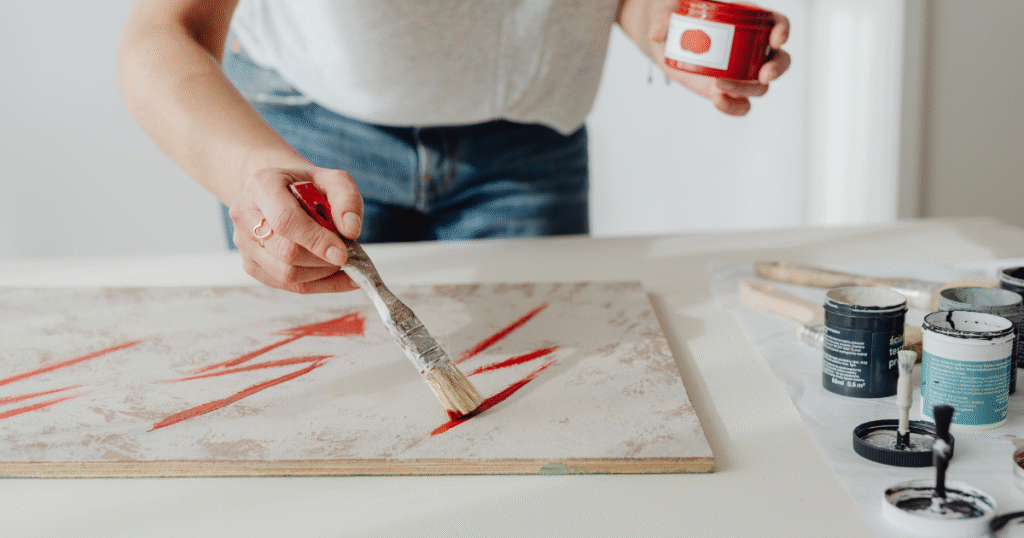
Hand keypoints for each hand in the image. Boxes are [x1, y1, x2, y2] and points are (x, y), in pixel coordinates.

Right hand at [229, 167, 363, 292]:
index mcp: (262, 185)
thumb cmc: (306, 185)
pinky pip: (287, 285)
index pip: (286, 220)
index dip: (316, 240)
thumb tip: (351, 230)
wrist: (280, 191)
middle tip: (349, 254)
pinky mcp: (251, 265)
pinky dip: (318, 284)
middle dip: (324, 259)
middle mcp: (246, 216)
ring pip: (286, 274)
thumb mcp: (332, 179)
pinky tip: (337, 275)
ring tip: (341, 260)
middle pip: (287, 252)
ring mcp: (245, 244)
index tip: (343, 253)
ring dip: (322, 273)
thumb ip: (347, 198)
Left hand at [647, 0, 790, 115]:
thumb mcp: (668, 10)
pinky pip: (740, 105)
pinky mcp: (725, 90)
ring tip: (718, 86)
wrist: (664, 40)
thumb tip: (657, 32)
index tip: (776, 40)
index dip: (782, 30)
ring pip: (760, 87)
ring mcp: (740, 71)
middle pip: (779, 59)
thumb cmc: (674, 16)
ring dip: (745, 90)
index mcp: (747, 20)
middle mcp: (750, 47)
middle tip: (763, 75)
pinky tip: (717, 102)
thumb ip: (664, 17)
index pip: (777, 23)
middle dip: (777, 68)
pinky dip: (733, 107)